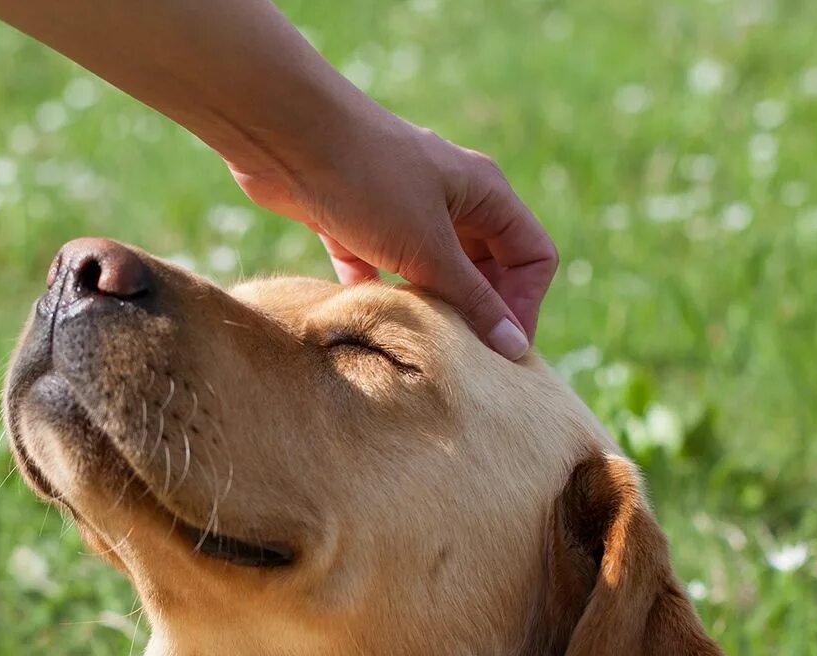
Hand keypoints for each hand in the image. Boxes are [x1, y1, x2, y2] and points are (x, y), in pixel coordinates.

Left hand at [227, 108, 555, 359]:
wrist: (285, 137)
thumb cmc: (368, 181)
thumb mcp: (429, 248)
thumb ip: (472, 299)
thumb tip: (514, 348)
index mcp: (484, 192)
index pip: (531, 255)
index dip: (525, 304)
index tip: (500, 351)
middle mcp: (449, 199)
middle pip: (484, 267)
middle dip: (476, 311)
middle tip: (457, 356)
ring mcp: (400, 210)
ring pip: (430, 271)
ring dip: (429, 306)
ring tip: (417, 345)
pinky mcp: (353, 223)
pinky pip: (378, 270)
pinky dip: (379, 295)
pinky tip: (369, 322)